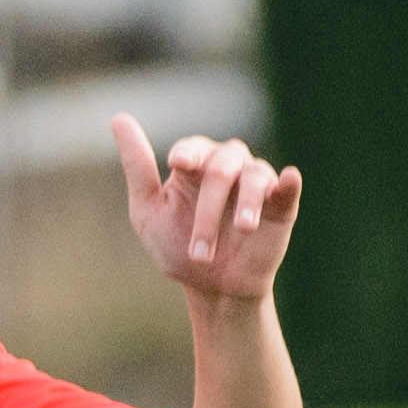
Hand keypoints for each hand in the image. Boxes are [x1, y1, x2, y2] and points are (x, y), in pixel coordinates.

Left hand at [117, 118, 301, 302]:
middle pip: (220, 169)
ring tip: (243, 228)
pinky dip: (289, 182)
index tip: (179, 163)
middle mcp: (227, 166)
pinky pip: (287, 186)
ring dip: (245, 204)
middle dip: (208, 210)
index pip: (192, 148)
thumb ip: (137, 167)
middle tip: (200, 251)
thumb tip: (119, 119)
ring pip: (253, 176)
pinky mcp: (281, 204)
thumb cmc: (177, 248)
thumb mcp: (148, 211)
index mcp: (195, 164)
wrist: (213, 288)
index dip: (188, 153)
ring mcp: (255, 183)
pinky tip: (288, 179)